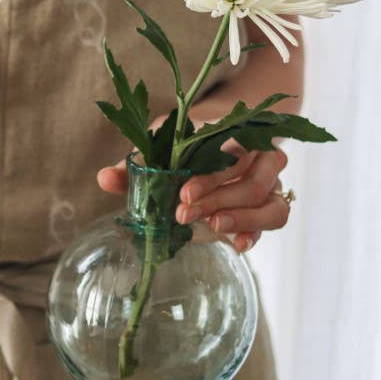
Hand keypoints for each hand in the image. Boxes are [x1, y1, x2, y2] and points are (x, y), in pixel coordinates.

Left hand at [96, 140, 290, 252]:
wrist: (218, 140)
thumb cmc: (185, 143)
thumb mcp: (160, 145)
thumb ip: (135, 163)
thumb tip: (104, 179)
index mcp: (235, 134)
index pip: (232, 153)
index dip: (210, 176)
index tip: (183, 194)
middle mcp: (260, 156)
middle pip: (251, 180)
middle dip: (217, 200)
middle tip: (183, 215)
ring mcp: (270, 182)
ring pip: (269, 202)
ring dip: (242, 218)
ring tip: (213, 228)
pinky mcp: (271, 205)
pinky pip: (276, 218)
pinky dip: (258, 232)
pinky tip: (237, 245)